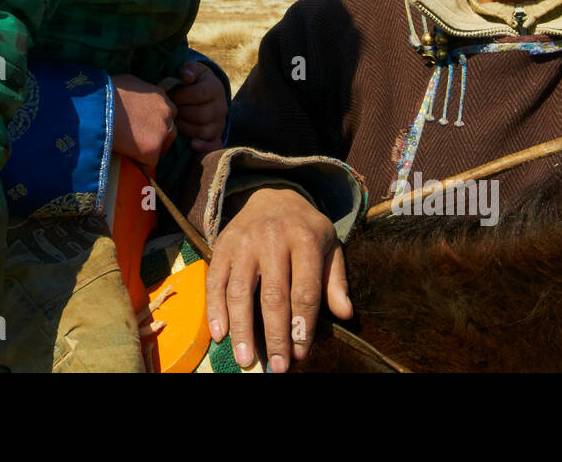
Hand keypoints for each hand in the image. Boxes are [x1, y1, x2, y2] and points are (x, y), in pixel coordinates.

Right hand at [111, 73, 176, 165]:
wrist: (97, 106)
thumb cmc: (105, 92)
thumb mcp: (127, 84)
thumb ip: (138, 93)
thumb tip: (133, 100)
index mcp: (160, 95)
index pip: (166, 112)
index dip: (155, 121)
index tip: (143, 126)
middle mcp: (166, 112)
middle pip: (170, 130)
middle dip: (158, 137)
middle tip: (141, 142)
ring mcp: (161, 131)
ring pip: (162, 146)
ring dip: (151, 150)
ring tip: (133, 153)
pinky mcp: (152, 148)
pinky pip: (150, 161)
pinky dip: (140, 162)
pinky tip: (127, 158)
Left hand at [168, 61, 226, 152]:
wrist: (207, 94)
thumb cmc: (194, 82)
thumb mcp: (192, 70)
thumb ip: (188, 69)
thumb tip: (186, 76)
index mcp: (215, 88)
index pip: (197, 95)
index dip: (180, 97)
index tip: (169, 96)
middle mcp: (222, 107)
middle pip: (200, 115)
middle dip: (181, 113)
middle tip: (170, 112)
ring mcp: (220, 123)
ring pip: (203, 131)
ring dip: (185, 128)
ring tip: (175, 122)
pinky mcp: (217, 136)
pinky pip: (213, 145)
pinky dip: (203, 147)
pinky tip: (191, 144)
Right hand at [205, 186, 352, 372]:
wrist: (271, 194)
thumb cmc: (304, 228)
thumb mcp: (329, 246)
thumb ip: (336, 280)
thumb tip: (346, 314)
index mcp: (305, 239)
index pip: (305, 291)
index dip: (303, 326)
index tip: (301, 354)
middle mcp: (273, 239)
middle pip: (273, 296)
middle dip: (275, 336)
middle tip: (278, 367)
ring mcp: (244, 242)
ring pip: (240, 291)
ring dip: (242, 330)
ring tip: (246, 359)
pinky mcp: (222, 246)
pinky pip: (215, 281)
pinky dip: (215, 310)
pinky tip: (220, 335)